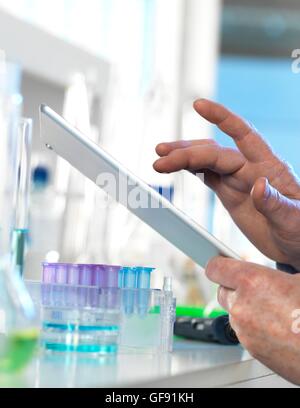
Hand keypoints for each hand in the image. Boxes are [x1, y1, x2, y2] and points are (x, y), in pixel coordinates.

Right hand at [154, 99, 299, 269]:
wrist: (294, 244)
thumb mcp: (295, 220)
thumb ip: (277, 203)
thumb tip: (258, 184)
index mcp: (270, 167)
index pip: (243, 134)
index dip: (222, 118)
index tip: (198, 106)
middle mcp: (250, 168)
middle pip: (213, 152)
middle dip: (186, 152)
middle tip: (161, 157)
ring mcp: (238, 180)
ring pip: (205, 160)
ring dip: (182, 157)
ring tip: (159, 160)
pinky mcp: (229, 193)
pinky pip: (205, 175)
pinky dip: (189, 169)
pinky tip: (174, 167)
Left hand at [206, 257, 299, 384]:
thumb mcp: (298, 280)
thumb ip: (275, 275)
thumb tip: (270, 275)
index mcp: (253, 282)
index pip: (215, 268)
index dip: (218, 265)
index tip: (221, 264)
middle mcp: (242, 306)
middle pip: (223, 291)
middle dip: (235, 288)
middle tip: (257, 290)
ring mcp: (244, 330)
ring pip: (234, 313)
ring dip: (246, 310)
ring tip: (275, 311)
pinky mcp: (251, 349)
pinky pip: (245, 332)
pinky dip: (255, 329)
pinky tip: (277, 328)